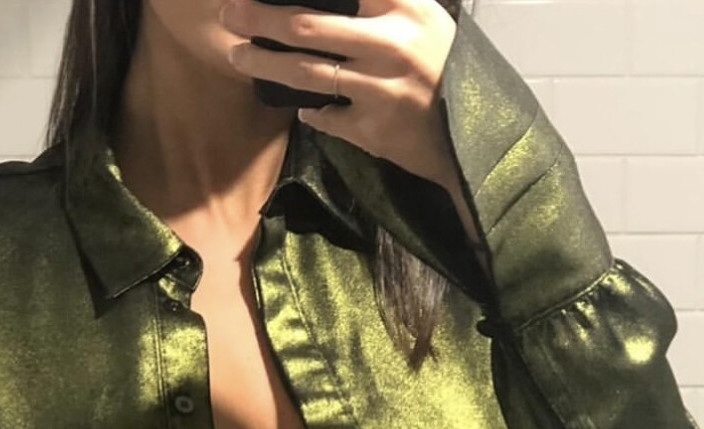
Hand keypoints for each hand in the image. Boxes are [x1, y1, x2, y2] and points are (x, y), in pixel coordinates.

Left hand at [220, 0, 461, 187]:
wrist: (473, 139)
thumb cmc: (447, 72)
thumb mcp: (425, 21)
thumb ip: (385, 2)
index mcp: (405, 9)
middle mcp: (390, 45)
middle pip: (309, 26)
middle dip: (262, 19)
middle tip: (230, 14)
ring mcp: (379, 90)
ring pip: (307, 73)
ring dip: (266, 64)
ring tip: (239, 56)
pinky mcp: (372, 130)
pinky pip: (326, 116)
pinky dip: (310, 112)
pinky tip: (300, 108)